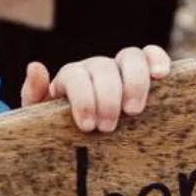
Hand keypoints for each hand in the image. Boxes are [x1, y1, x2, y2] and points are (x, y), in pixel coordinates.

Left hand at [21, 45, 172, 131]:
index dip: (83, 98)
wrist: (83, 139)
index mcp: (71, 78)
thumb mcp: (40, 118)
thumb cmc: (64, 130)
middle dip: (107, 97)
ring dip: (134, 82)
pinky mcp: (144, 74)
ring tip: (133, 111)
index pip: (76, 76)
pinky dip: (158, 59)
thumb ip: (34, 94)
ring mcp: (120, 68)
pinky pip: (151, 56)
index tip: (88, 126)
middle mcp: (96, 68)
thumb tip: (35, 66)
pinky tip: (161, 76)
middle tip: (107, 127)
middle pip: (103, 67)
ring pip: (130, 57)